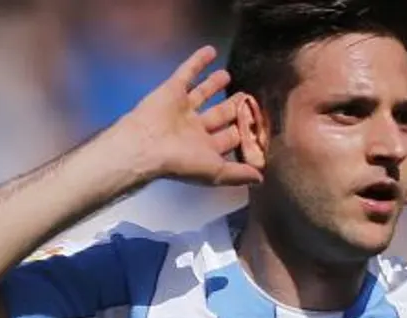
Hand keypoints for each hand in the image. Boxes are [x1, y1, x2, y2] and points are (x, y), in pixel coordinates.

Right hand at [110, 46, 261, 187]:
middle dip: (232, 108)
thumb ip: (238, 173)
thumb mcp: (215, 172)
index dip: (243, 133)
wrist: (145, 146)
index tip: (259, 126)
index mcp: (204, 148)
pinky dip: (197, 62)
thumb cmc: (180, 162)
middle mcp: (193, 128)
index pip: (229, 139)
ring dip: (214, 84)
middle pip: (218, 115)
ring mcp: (182, 108)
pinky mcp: (172, 90)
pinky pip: (186, 73)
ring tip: (228, 75)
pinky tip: (210, 51)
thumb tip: (261, 178)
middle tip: (246, 98)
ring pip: (202, 93)